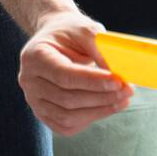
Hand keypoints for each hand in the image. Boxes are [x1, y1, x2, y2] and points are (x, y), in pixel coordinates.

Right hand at [18, 9, 133, 134]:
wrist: (56, 39)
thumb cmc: (71, 32)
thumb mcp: (85, 29)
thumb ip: (101, 48)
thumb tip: (118, 75)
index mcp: (34, 56)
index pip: (64, 75)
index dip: (93, 81)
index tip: (118, 81)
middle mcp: (28, 80)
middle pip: (66, 99)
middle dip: (101, 97)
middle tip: (128, 90)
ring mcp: (33, 100)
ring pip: (67, 117)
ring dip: (99, 111)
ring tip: (123, 100)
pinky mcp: (43, 113)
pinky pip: (66, 126)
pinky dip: (90, 119)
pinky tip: (107, 107)